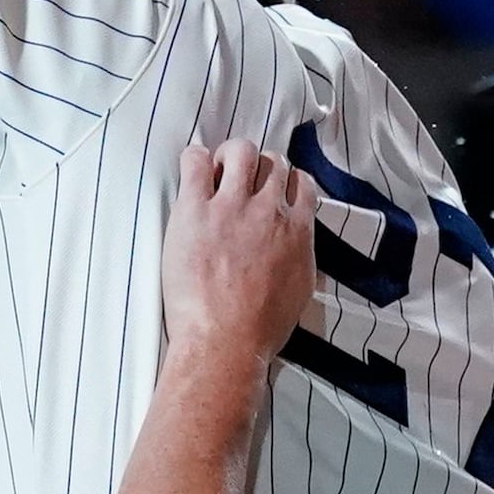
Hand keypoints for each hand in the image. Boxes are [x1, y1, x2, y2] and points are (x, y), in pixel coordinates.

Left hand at [160, 140, 318, 377]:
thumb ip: (300, 254)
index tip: (272, 190)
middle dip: (259, 167)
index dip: (285, 181)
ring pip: (240, 152)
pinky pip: (196, 162)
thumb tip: (296, 243)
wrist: (225, 341)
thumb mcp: (300, 290)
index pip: (300, 182)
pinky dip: (195, 160)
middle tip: (241, 183)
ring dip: (230, 157)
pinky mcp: (195, 210)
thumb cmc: (261, 328)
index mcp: (296, 230)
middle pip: (272, 161)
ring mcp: (231, 207)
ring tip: (217, 175)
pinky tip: (193, 174)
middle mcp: (268, 211)